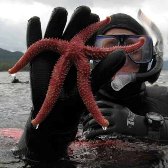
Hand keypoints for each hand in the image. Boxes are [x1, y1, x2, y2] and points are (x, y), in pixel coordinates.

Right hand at [17, 6, 100, 162]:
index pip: (88, 37)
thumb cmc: (72, 105)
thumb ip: (103, 73)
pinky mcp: (36, 60)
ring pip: (54, 28)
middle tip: (85, 13)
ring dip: (58, 17)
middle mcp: (66, 53)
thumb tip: (122, 55)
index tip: (101, 19)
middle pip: (72, 28)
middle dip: (78, 17)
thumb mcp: (88, 88)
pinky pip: (32, 40)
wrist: (54, 117)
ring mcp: (51, 55)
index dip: (93, 26)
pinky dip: (33, 28)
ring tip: (61, 13)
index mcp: (80, 58)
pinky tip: (35, 21)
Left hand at [83, 99, 147, 138]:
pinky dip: (94, 133)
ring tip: (84, 127)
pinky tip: (89, 135)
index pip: (102, 103)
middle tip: (84, 120)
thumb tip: (102, 106)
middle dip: (89, 116)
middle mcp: (115, 112)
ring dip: (89, 124)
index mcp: (116, 106)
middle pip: (99, 112)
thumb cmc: (130, 116)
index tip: (88, 109)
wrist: (140, 125)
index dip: (94, 105)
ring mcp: (116, 120)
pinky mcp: (117, 129)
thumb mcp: (122, 108)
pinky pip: (103, 131)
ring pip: (99, 120)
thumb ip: (113, 106)